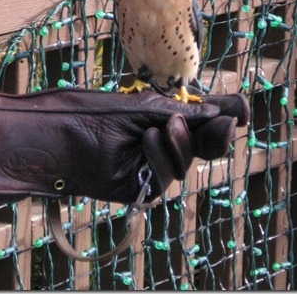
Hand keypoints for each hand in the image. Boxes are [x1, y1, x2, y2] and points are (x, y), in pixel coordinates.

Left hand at [0, 88, 248, 204]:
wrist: (53, 135)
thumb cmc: (93, 113)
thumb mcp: (145, 108)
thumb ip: (188, 114)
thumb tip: (230, 112)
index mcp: (164, 117)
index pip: (204, 119)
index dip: (225, 115)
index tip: (242, 109)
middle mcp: (162, 142)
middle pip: (205, 144)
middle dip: (216, 134)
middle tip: (226, 124)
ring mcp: (152, 166)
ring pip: (188, 162)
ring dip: (181, 143)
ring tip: (163, 125)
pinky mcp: (140, 187)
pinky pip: (166, 177)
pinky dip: (161, 157)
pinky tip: (148, 138)